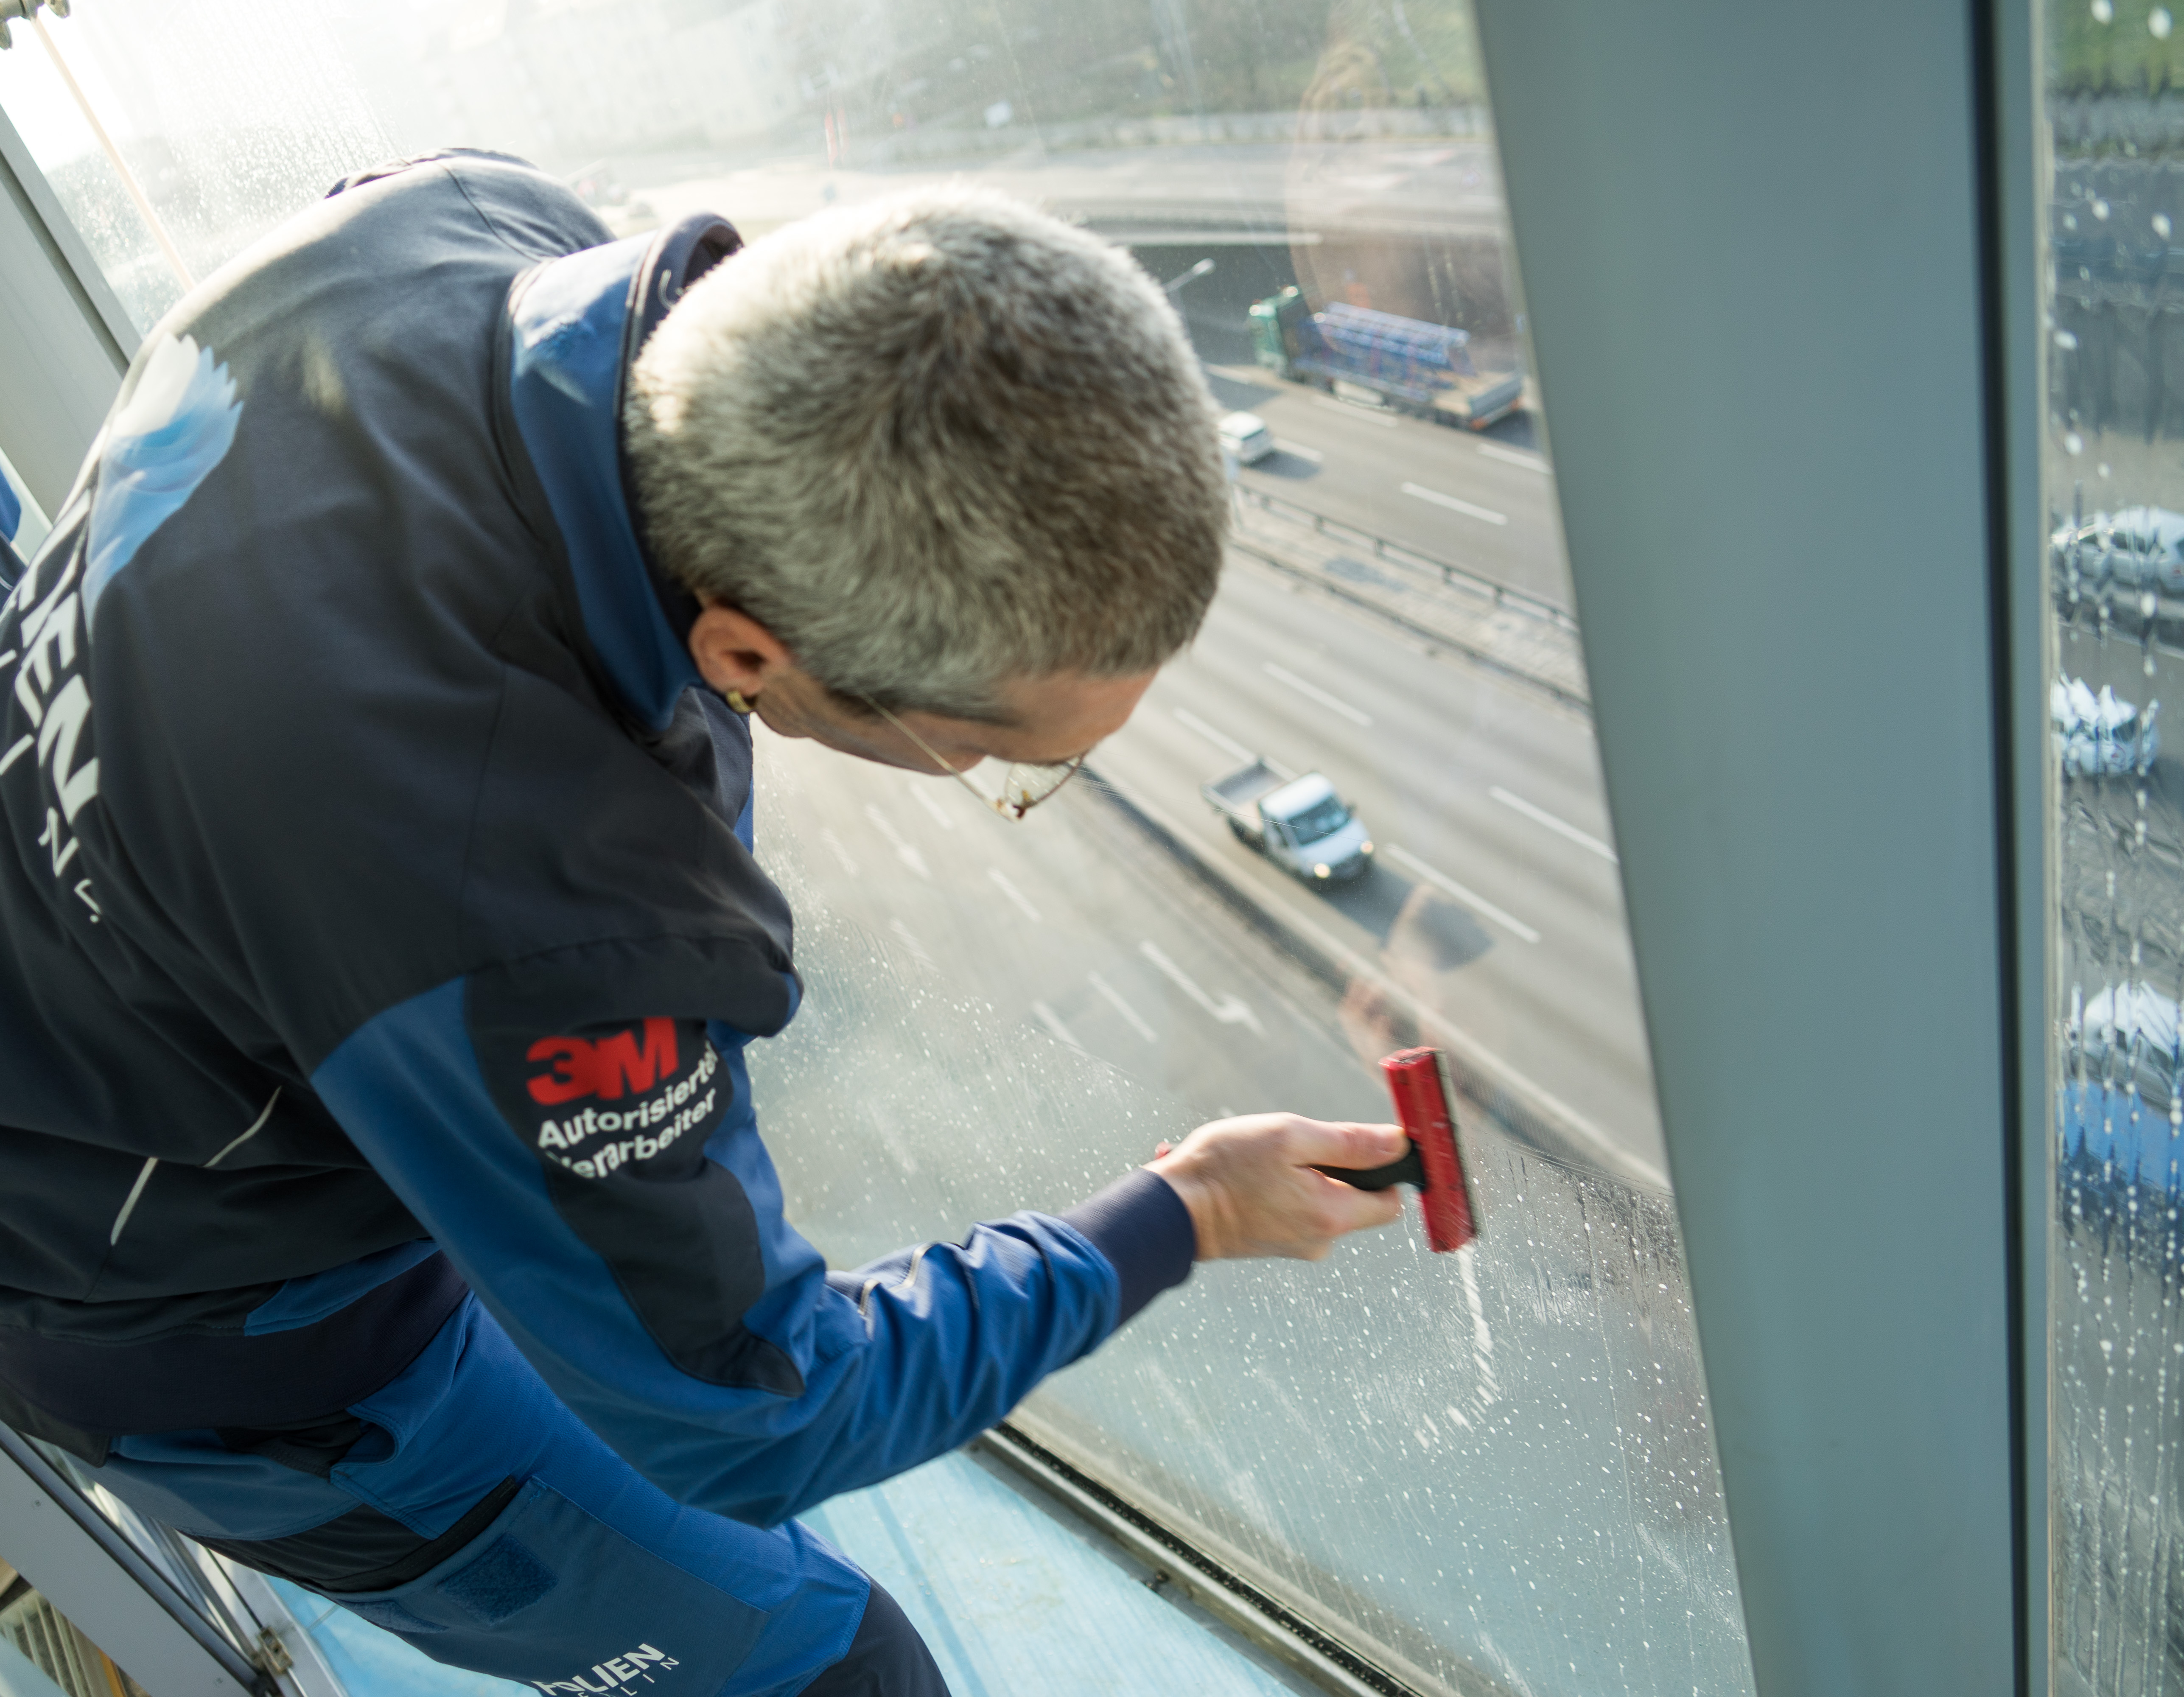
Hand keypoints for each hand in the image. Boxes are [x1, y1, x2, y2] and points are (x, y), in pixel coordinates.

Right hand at [1148, 1114, 1409, 1260]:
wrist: (1167, 1212)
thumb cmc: (1224, 1169)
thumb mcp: (1290, 1138)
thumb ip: (1349, 1143)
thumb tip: (1399, 1144)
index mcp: (1332, 1215)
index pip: (1390, 1202)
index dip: (1383, 1169)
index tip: (1355, 1144)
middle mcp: (1319, 1240)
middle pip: (1352, 1198)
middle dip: (1329, 1165)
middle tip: (1287, 1147)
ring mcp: (1293, 1245)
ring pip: (1318, 1199)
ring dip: (1296, 1174)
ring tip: (1254, 1160)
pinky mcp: (1270, 1243)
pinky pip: (1290, 1208)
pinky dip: (1274, 1188)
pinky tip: (1241, 1174)